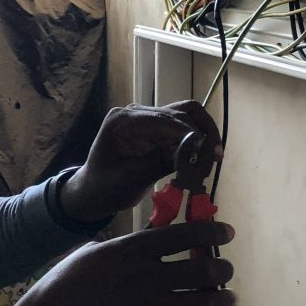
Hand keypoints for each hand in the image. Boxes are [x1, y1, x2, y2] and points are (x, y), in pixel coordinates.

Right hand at [0, 219, 235, 305]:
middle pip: (203, 271)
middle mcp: (147, 278)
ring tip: (227, 298)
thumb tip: (153, 240)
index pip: (184, 236)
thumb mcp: (93, 252)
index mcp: (132, 251)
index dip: (211, 232)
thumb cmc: (65, 283)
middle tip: (226, 269)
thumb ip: (126, 247)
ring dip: (220, 300)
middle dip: (222, 268)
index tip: (227, 232)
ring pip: (203, 304)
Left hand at [59, 102, 222, 224]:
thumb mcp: (131, 179)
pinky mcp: (155, 128)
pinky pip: (182, 127)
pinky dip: (196, 139)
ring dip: (203, 133)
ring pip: (186, 114)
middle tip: (214, 160)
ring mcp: (146, 118)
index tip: (208, 155)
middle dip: (201, 135)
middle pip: (180, 112)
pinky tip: (204, 157)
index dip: (191, 135)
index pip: (165, 119)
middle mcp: (135, 112)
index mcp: (122, 120)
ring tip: (214, 156)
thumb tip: (195, 149)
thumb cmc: (104, 188)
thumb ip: (161, 161)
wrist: (91, 193)